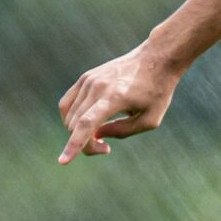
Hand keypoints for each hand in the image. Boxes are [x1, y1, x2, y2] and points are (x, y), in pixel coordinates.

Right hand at [58, 45, 184, 163]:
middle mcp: (97, 87)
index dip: (73, 145)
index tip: (63, 162)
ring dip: (79, 131)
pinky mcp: (85, 77)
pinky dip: (72, 118)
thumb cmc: (157, 92)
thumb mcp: (149, 120)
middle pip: (76, 124)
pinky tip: (88, 122)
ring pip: (69, 115)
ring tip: (100, 135)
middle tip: (106, 148)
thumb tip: (96, 136)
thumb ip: (122, 131)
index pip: (86, 124)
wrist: (156, 59)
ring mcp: (88, 80)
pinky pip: (67, 103)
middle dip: (85, 143)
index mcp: (114, 98)